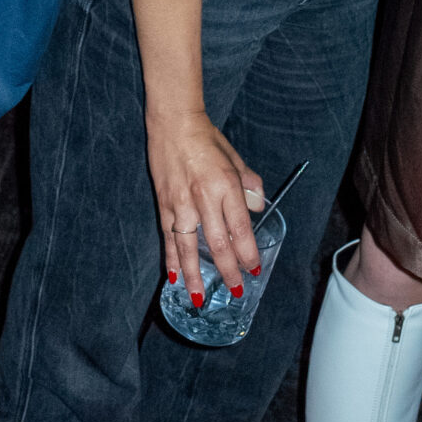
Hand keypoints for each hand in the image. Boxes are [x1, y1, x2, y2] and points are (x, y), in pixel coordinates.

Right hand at [146, 111, 262, 307]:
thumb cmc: (207, 138)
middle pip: (218, 243)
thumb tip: (257, 210)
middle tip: (235, 291)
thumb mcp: (235, 158)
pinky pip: (168, 238)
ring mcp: (181, 203)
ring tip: (200, 298)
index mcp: (226, 184)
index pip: (241, 228)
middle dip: (228, 271)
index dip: (248, 252)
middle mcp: (203, 197)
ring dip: (195, 276)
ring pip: (189, 248)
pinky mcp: (164, 205)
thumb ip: (249, 184)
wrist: (173, 123)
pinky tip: (174, 277)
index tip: (254, 269)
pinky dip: (171, 260)